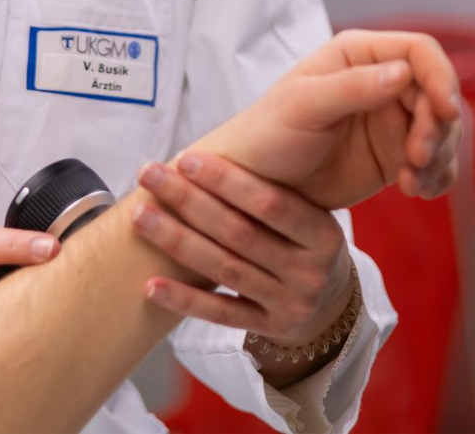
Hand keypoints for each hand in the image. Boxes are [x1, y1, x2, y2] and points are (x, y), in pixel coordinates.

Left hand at [130, 153, 352, 348]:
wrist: (333, 304)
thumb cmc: (306, 241)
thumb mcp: (311, 214)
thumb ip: (272, 188)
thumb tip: (212, 144)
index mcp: (323, 234)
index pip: (269, 202)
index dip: (225, 179)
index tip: (185, 157)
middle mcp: (310, 272)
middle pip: (238, 233)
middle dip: (189, 201)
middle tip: (149, 174)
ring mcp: (290, 305)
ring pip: (223, 269)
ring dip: (176, 241)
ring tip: (141, 216)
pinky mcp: (268, 330)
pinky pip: (219, 314)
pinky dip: (183, 300)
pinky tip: (151, 284)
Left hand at [196, 29, 461, 211]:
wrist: (258, 186)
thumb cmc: (269, 134)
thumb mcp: (304, 107)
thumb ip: (351, 87)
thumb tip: (401, 73)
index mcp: (357, 54)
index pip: (419, 52)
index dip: (441, 77)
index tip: (446, 112)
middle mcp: (380, 81)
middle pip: (438, 93)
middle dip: (438, 128)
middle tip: (417, 160)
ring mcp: (390, 118)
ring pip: (443, 129)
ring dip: (440, 156)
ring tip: (411, 183)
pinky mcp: (395, 154)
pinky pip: (436, 161)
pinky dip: (437, 176)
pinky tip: (416, 192)